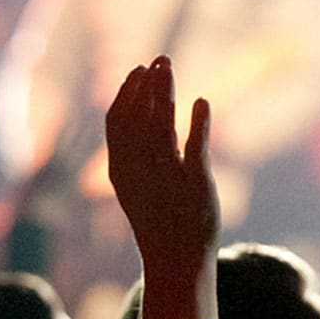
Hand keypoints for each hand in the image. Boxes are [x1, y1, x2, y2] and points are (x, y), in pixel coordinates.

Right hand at [106, 58, 217, 274]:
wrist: (174, 259)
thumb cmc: (155, 217)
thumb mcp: (134, 182)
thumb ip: (137, 147)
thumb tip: (142, 107)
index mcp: (120, 171)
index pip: (117, 122)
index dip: (127, 92)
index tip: (139, 69)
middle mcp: (139, 172)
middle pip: (139, 118)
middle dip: (148, 85)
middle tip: (161, 59)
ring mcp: (167, 178)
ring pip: (162, 127)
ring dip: (166, 94)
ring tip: (171, 70)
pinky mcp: (195, 185)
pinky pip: (195, 148)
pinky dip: (198, 122)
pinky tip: (202, 101)